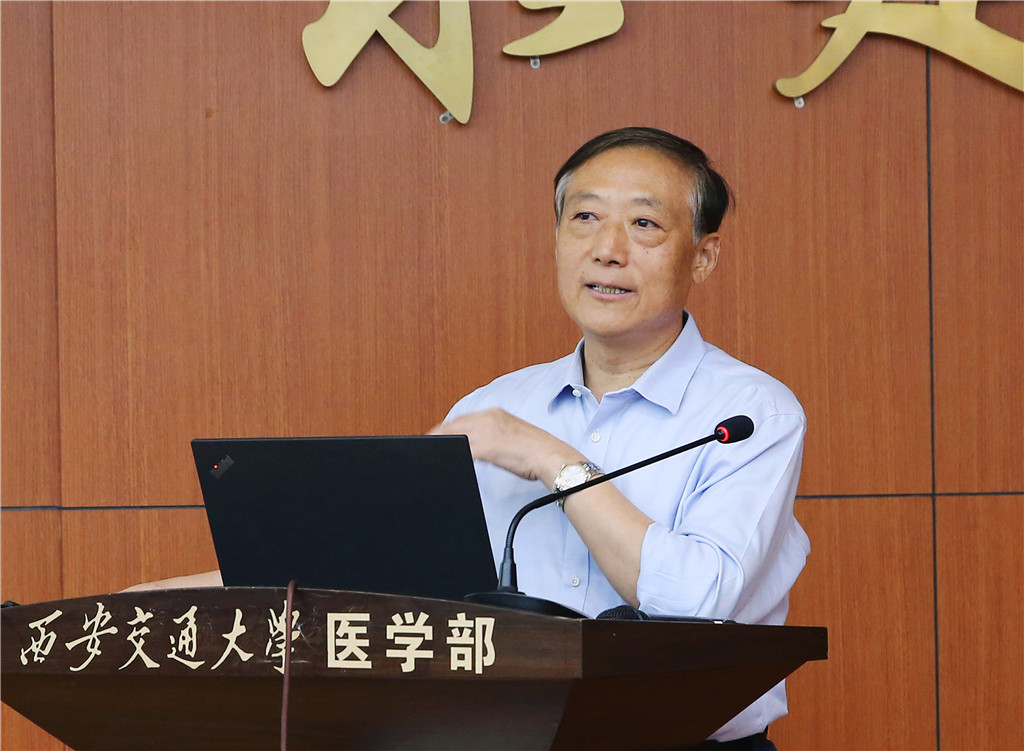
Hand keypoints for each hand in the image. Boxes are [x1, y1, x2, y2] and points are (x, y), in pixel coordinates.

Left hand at [430, 408, 585, 485]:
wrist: (552, 457)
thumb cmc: (537, 452)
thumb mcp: (512, 436)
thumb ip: (492, 437)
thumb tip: (477, 447)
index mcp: (495, 413)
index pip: (460, 420)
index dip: (445, 430)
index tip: (435, 439)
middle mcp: (489, 417)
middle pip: (452, 426)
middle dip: (437, 437)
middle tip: (425, 449)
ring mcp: (487, 431)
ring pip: (454, 437)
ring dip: (441, 447)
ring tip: (429, 457)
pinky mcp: (488, 446)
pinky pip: (462, 450)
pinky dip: (451, 455)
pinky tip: (445, 463)